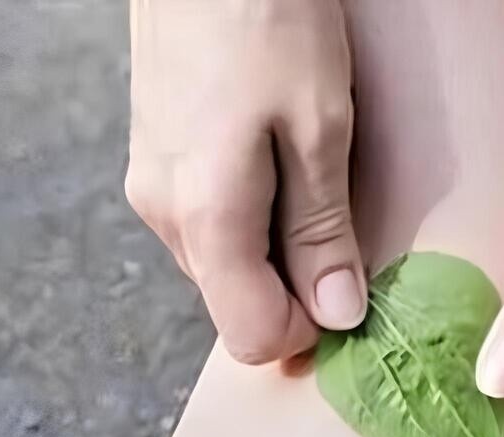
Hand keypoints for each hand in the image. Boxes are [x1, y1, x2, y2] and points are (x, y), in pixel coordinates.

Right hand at [125, 0, 363, 363]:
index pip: (253, 336)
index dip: (309, 330)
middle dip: (295, 291)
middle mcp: (167, 218)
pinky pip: (211, 227)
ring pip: (225, 268)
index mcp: (207, 220)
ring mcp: (154, 189)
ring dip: (274, 254)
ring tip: (310, 185)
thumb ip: (322, 232)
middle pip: (237, 305)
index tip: (349, 291)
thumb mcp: (319, 130)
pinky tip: (276, 167)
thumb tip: (338, 314)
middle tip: (339, 230)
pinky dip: (251, 222)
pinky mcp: (157, 163)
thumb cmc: (269, 21)